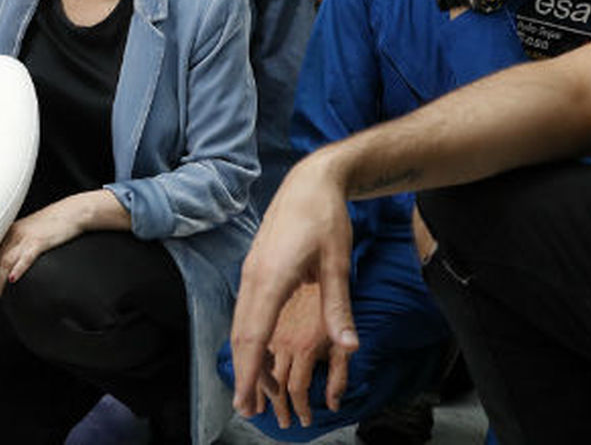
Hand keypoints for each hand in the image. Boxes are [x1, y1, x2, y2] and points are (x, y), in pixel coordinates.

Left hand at [0, 189, 124, 296]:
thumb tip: (20, 254)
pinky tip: (13, 279)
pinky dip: (17, 270)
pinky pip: (25, 258)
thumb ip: (24, 239)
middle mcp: (16, 232)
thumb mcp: (34, 227)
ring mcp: (26, 237)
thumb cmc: (57, 220)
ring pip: (6, 260)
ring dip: (0, 278)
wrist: (74, 212)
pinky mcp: (39, 241)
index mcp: (13, 228)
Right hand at [230, 154, 357, 419]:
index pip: (255, 334)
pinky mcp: (254, 268)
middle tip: (246, 409)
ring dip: (244, 356)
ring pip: (240, 322)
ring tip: (251, 388)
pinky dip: (247, 336)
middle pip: (241, 333)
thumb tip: (349, 347)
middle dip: (242, 373)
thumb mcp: (338, 263)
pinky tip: (256, 350)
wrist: (310, 182)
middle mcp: (253, 276)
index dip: (249, 371)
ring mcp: (250, 271)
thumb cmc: (326, 219)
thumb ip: (339, 307)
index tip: (247, 400)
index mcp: (272, 277)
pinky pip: (245, 309)